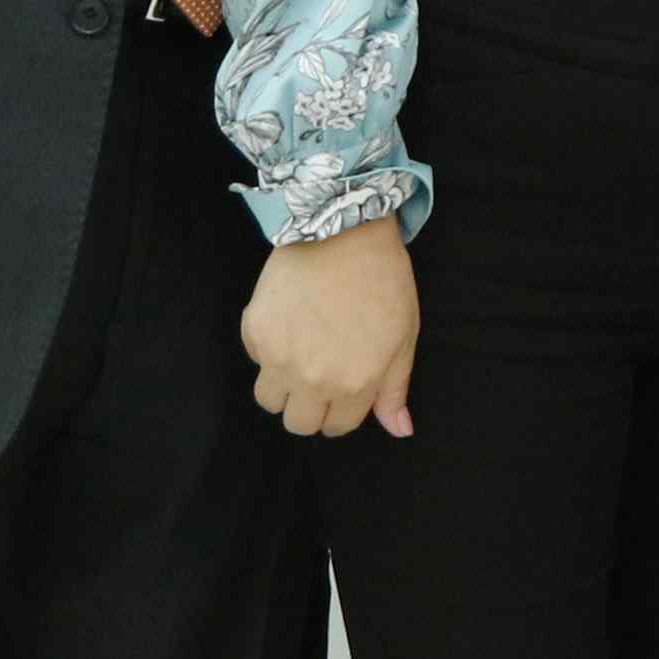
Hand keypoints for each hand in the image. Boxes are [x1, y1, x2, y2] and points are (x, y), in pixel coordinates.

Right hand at [244, 220, 421, 438]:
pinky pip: (256, 361)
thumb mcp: (404, 335)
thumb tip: (400, 431)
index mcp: (356, 383)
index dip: (342, 409)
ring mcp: (280, 357)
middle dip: (311, 406)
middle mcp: (314, 379)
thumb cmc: (383, 280)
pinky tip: (290, 322)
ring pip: (270, 401)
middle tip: (321, 373)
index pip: (338, 427)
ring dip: (284, 386)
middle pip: (299, 424)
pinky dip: (268, 351)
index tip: (344, 386)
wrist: (344, 228)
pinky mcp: (255, 332)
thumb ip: (395, 388)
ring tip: (301, 353)